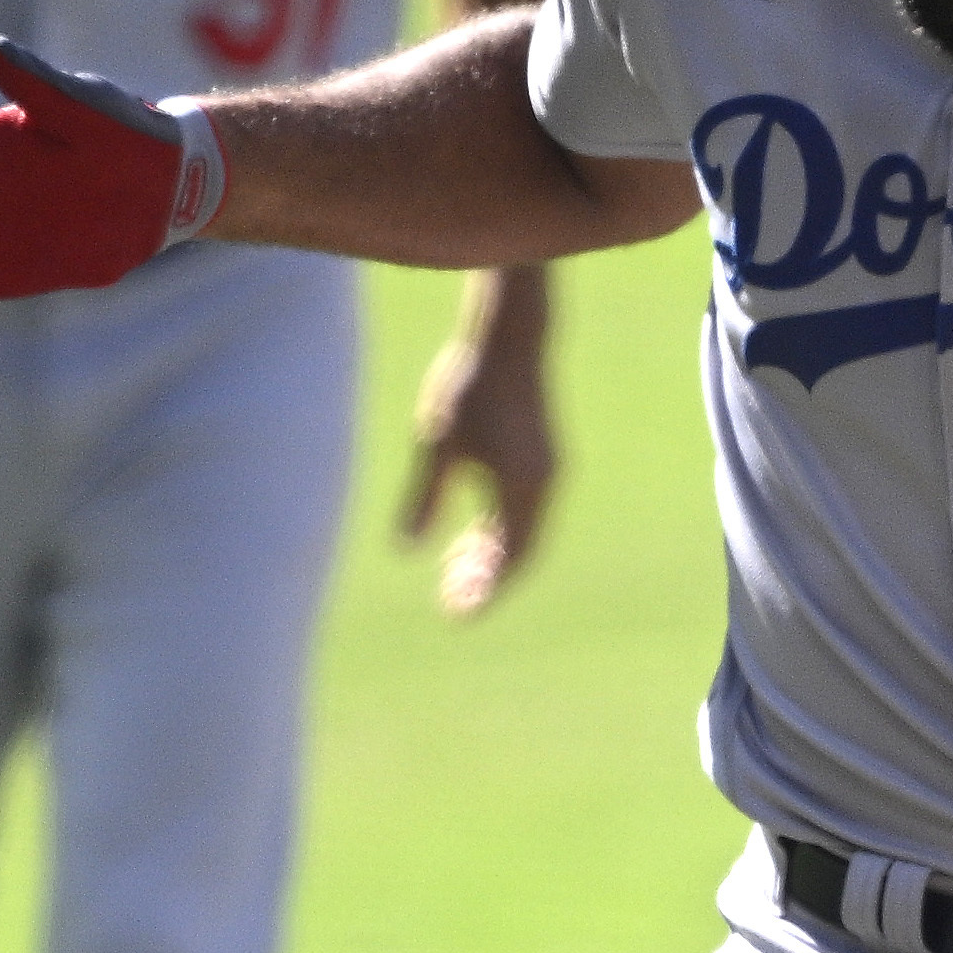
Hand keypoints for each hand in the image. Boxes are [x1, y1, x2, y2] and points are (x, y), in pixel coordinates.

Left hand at [398, 275, 555, 615]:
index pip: (508, 560)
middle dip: (487, 581)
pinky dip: (500, 532)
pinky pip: (525, 512)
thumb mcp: (436, 443)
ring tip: (454, 569)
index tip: (457, 615)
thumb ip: (425, 498)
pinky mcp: (542, 459)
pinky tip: (470, 535)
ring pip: (523, 534)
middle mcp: (542, 485)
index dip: (485, 592)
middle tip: (449, 600)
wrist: (510, 337)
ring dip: (492, 556)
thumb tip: (405, 549)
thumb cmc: (469, 385)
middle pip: (519, 554)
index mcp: (521, 487)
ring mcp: (546, 472)